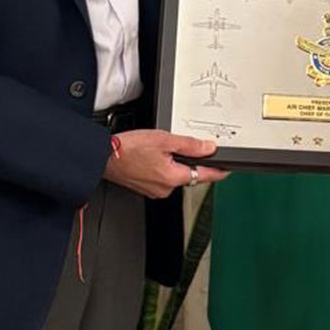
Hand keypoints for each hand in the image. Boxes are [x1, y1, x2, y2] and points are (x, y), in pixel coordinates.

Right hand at [104, 130, 228, 198]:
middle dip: (188, 161)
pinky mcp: (146, 188)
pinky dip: (161, 167)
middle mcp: (165, 189)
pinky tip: (150, 157)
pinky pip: (161, 177)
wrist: (103, 157)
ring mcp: (155, 190)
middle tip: (177, 146)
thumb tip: (208, 148)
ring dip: (172, 163)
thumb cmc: (128, 150)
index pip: (204, 176)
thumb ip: (189, 145)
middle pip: (188, 174)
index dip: (218, 171)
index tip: (227, 169)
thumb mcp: (164, 140)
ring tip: (157, 149)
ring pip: (173, 175)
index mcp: (173, 178)